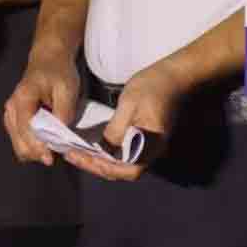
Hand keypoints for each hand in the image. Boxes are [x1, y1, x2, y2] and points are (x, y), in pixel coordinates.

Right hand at [3, 45, 81, 166]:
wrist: (49, 60)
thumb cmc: (58, 71)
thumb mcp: (67, 89)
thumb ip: (64, 112)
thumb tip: (61, 136)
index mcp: (22, 99)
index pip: (27, 131)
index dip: (39, 147)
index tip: (52, 157)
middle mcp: (11, 109)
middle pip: (20, 144)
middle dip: (38, 152)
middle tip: (57, 152)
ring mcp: (10, 116)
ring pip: (19, 146)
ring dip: (36, 151)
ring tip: (54, 146)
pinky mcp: (14, 120)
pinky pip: (21, 141)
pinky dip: (33, 146)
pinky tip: (47, 141)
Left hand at [62, 58, 186, 182]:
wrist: (174, 75)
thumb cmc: (153, 86)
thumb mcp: (129, 104)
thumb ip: (116, 129)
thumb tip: (102, 150)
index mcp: (151, 144)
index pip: (128, 170)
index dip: (104, 168)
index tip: (82, 157)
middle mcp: (152, 150)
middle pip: (123, 170)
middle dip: (96, 165)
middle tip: (73, 155)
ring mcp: (150, 146)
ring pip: (123, 163)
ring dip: (100, 161)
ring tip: (79, 152)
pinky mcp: (145, 139)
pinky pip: (125, 153)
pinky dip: (108, 152)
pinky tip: (94, 145)